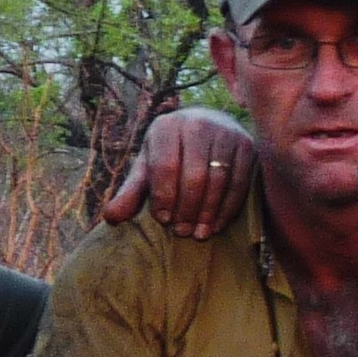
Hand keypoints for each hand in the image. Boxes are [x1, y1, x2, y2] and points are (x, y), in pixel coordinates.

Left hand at [100, 109, 258, 239]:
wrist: (207, 126)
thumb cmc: (171, 152)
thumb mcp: (147, 167)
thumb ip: (130, 192)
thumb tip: (110, 217)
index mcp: (166, 126)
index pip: (165, 166)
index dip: (164, 197)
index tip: (163, 220)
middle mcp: (197, 123)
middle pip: (194, 175)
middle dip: (187, 208)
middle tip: (182, 231)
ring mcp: (226, 132)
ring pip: (219, 180)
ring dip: (209, 211)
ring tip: (199, 233)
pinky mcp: (247, 145)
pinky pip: (240, 182)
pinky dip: (228, 207)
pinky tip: (217, 224)